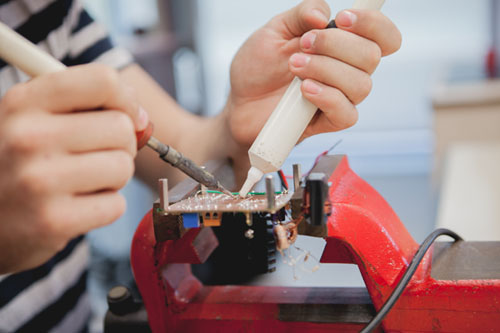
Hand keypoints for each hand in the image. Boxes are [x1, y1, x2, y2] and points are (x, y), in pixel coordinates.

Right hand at [0, 64, 145, 272]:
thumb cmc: (22, 161)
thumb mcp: (36, 119)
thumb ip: (88, 105)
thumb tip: (142, 119)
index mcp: (24, 102)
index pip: (103, 81)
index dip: (125, 99)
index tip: (122, 115)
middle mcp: (27, 137)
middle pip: (122, 128)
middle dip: (120, 145)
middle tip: (94, 156)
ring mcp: (38, 181)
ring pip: (123, 167)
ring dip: (113, 177)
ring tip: (82, 181)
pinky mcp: (52, 222)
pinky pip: (116, 205)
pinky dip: (105, 207)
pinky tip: (76, 206)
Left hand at [226, 0, 400, 146]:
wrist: (239, 102)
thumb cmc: (259, 68)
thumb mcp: (274, 31)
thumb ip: (301, 14)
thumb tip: (323, 15)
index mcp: (342, 46)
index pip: (383, 37)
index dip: (373, 24)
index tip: (342, 19)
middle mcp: (347, 71)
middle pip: (372, 56)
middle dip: (335, 45)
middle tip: (302, 44)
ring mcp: (339, 98)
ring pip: (360, 84)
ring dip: (325, 69)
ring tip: (294, 66)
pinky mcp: (327, 121)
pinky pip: (347, 114)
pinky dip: (327, 97)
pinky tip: (304, 90)